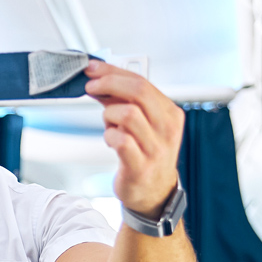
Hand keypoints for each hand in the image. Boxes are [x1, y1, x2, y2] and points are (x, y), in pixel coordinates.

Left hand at [84, 60, 184, 217]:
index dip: (114, 72)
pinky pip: (121, 141)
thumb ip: (122, 102)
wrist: (153, 192)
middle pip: (138, 91)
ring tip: (109, 124)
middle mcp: (167, 128)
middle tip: (91, 86)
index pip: (142, 82)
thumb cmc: (145, 154)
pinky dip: (109, 136)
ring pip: (128, 114)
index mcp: (170, 113)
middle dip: (109, 83)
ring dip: (109, 114)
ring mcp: (156, 148)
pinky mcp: (141, 166)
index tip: (94, 69)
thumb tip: (99, 79)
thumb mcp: (140, 123)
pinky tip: (111, 140)